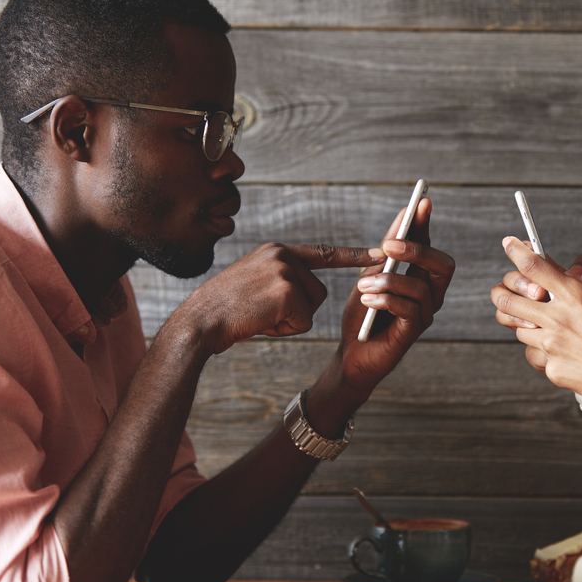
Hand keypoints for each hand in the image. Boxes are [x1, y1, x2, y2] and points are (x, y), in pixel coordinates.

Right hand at [178, 242, 386, 355]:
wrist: (200, 322)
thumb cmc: (226, 311)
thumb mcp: (255, 285)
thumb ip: (282, 282)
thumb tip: (306, 299)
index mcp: (276, 251)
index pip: (323, 252)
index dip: (353, 255)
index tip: (380, 253)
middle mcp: (282, 255)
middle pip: (317, 292)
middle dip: (296, 312)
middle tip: (261, 313)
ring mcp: (284, 271)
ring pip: (312, 308)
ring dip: (290, 322)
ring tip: (259, 316)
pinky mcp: (286, 291)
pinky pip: (303, 322)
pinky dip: (285, 330)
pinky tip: (261, 322)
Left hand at [328, 197, 454, 397]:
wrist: (351, 352)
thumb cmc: (363, 314)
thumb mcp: (371, 273)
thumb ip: (388, 248)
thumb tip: (405, 214)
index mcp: (422, 278)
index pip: (431, 246)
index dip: (427, 225)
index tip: (421, 202)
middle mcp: (431, 295)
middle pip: (443, 265)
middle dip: (418, 251)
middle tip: (389, 245)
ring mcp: (425, 315)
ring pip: (421, 287)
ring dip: (390, 281)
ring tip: (364, 285)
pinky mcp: (413, 333)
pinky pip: (409, 310)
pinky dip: (386, 300)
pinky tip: (367, 301)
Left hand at [491, 237, 581, 430]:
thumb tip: (574, 267)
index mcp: (574, 296)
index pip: (533, 266)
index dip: (516, 250)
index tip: (509, 244)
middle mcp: (557, 319)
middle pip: (508, 299)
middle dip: (502, 289)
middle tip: (506, 288)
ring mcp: (552, 346)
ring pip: (519, 328)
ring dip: (525, 321)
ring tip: (543, 321)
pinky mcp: (552, 369)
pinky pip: (534, 354)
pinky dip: (541, 348)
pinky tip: (559, 348)